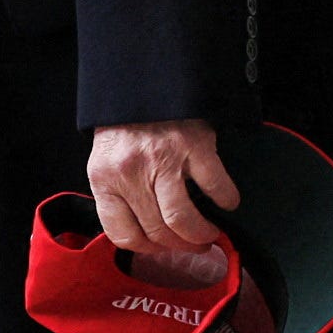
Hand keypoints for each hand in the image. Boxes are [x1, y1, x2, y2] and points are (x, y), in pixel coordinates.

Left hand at [89, 120, 241, 258]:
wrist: (143, 84)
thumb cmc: (125, 128)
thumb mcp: (106, 163)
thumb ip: (118, 196)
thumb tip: (146, 235)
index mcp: (105, 180)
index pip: (122, 234)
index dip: (146, 249)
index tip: (161, 247)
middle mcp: (131, 173)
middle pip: (157, 232)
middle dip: (180, 246)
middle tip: (195, 246)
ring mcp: (163, 160)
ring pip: (182, 219)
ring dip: (201, 234)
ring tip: (209, 234)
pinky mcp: (193, 146)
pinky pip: (214, 186)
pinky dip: (225, 200)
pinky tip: (227, 202)